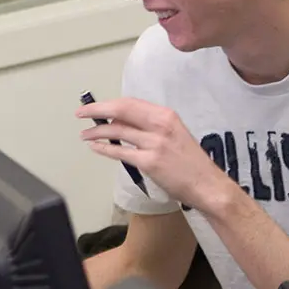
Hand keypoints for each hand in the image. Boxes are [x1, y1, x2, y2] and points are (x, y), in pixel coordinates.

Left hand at [76, 98, 228, 211]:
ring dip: (96, 132)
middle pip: (121, 111)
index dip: (109, 103)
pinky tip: (95, 147)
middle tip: (81, 114)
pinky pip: (120, 152)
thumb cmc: (191, 163)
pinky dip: (104, 148)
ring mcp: (155, 143)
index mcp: (166, 115)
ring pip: (117, 131)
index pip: (130, 103)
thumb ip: (153, 127)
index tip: (95, 106)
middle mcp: (160, 125)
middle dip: (97, 110)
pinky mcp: (150, 162)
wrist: (207, 185)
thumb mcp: (175, 135)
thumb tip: (124, 124)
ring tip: (85, 135)